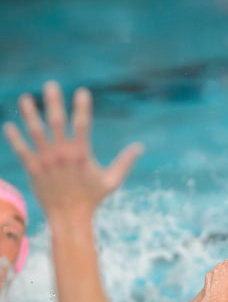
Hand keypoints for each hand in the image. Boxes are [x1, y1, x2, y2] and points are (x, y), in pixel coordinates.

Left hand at [3, 81, 142, 220]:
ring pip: (35, 132)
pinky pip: (21, 149)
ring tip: (26, 98)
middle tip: (51, 84)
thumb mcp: (112, 180)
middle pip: (56, 121)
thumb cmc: (92, 199)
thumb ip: (125, 162)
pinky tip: (10, 125)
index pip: (82, 123)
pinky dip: (15, 137)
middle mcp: (62, 153)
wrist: (69, 217)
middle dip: (53, 101)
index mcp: (82, 153)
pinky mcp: (33, 169)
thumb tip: (140, 147)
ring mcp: (45, 160)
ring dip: (29, 114)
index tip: (82, 91)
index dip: (82, 106)